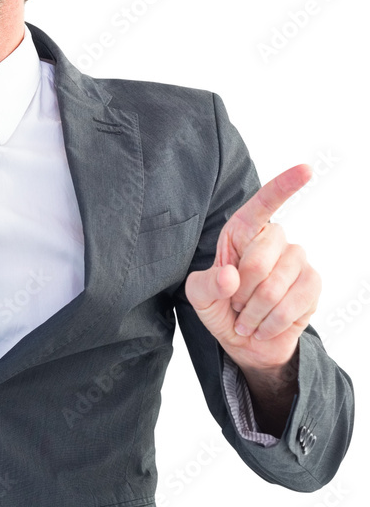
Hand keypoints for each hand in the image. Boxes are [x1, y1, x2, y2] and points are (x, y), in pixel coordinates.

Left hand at [185, 164, 320, 375]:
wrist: (245, 341)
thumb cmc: (220, 307)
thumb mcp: (199, 296)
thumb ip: (207, 285)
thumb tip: (230, 276)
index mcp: (242, 232)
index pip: (263, 204)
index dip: (283, 187)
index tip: (306, 170)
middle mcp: (273, 241)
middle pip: (259, 260)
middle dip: (241, 291)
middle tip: (235, 303)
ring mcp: (297, 261)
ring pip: (276, 285)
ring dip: (255, 310)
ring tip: (248, 315)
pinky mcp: (312, 284)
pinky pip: (295, 302)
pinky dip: (273, 321)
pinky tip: (264, 325)